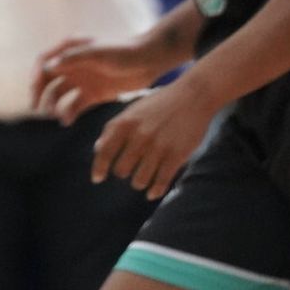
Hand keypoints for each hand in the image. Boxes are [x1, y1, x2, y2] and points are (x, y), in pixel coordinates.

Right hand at [33, 33, 162, 121]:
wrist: (149, 60)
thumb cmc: (123, 50)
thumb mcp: (98, 52)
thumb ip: (74, 58)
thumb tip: (48, 67)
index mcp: (70, 48)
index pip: (44, 61)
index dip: (35, 75)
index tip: (34, 91)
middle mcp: (73, 64)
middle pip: (48, 79)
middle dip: (40, 94)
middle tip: (38, 110)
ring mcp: (83, 79)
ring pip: (60, 94)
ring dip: (54, 105)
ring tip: (56, 117)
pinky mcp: (94, 93)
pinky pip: (76, 105)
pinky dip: (69, 113)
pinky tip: (67, 121)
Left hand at [91, 70, 216, 198]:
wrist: (192, 96)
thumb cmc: (159, 104)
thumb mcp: (133, 110)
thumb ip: (115, 128)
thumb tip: (98, 149)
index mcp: (125, 122)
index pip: (105, 151)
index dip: (98, 167)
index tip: (97, 179)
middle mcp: (139, 135)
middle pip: (121, 170)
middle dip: (124, 172)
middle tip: (130, 169)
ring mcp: (158, 146)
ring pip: (139, 180)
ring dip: (139, 182)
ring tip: (142, 179)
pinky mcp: (177, 155)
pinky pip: (161, 182)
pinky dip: (155, 190)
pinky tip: (152, 193)